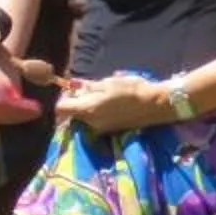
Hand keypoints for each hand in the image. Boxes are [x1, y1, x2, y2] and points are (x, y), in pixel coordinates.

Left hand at [54, 73, 177, 135]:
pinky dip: (96, 113)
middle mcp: (90, 124)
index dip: (63, 98)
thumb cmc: (130, 90)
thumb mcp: (107, 83)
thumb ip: (87, 87)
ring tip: (100, 95)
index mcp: (87, 111)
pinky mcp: (110, 131)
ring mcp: (100, 129)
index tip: (71, 90)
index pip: (61, 109)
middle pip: (73, 114)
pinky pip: (95, 121)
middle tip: (86, 90)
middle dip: (76, 102)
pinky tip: (108, 103)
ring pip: (84, 118)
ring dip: (86, 108)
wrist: (154, 105)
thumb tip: (73, 85)